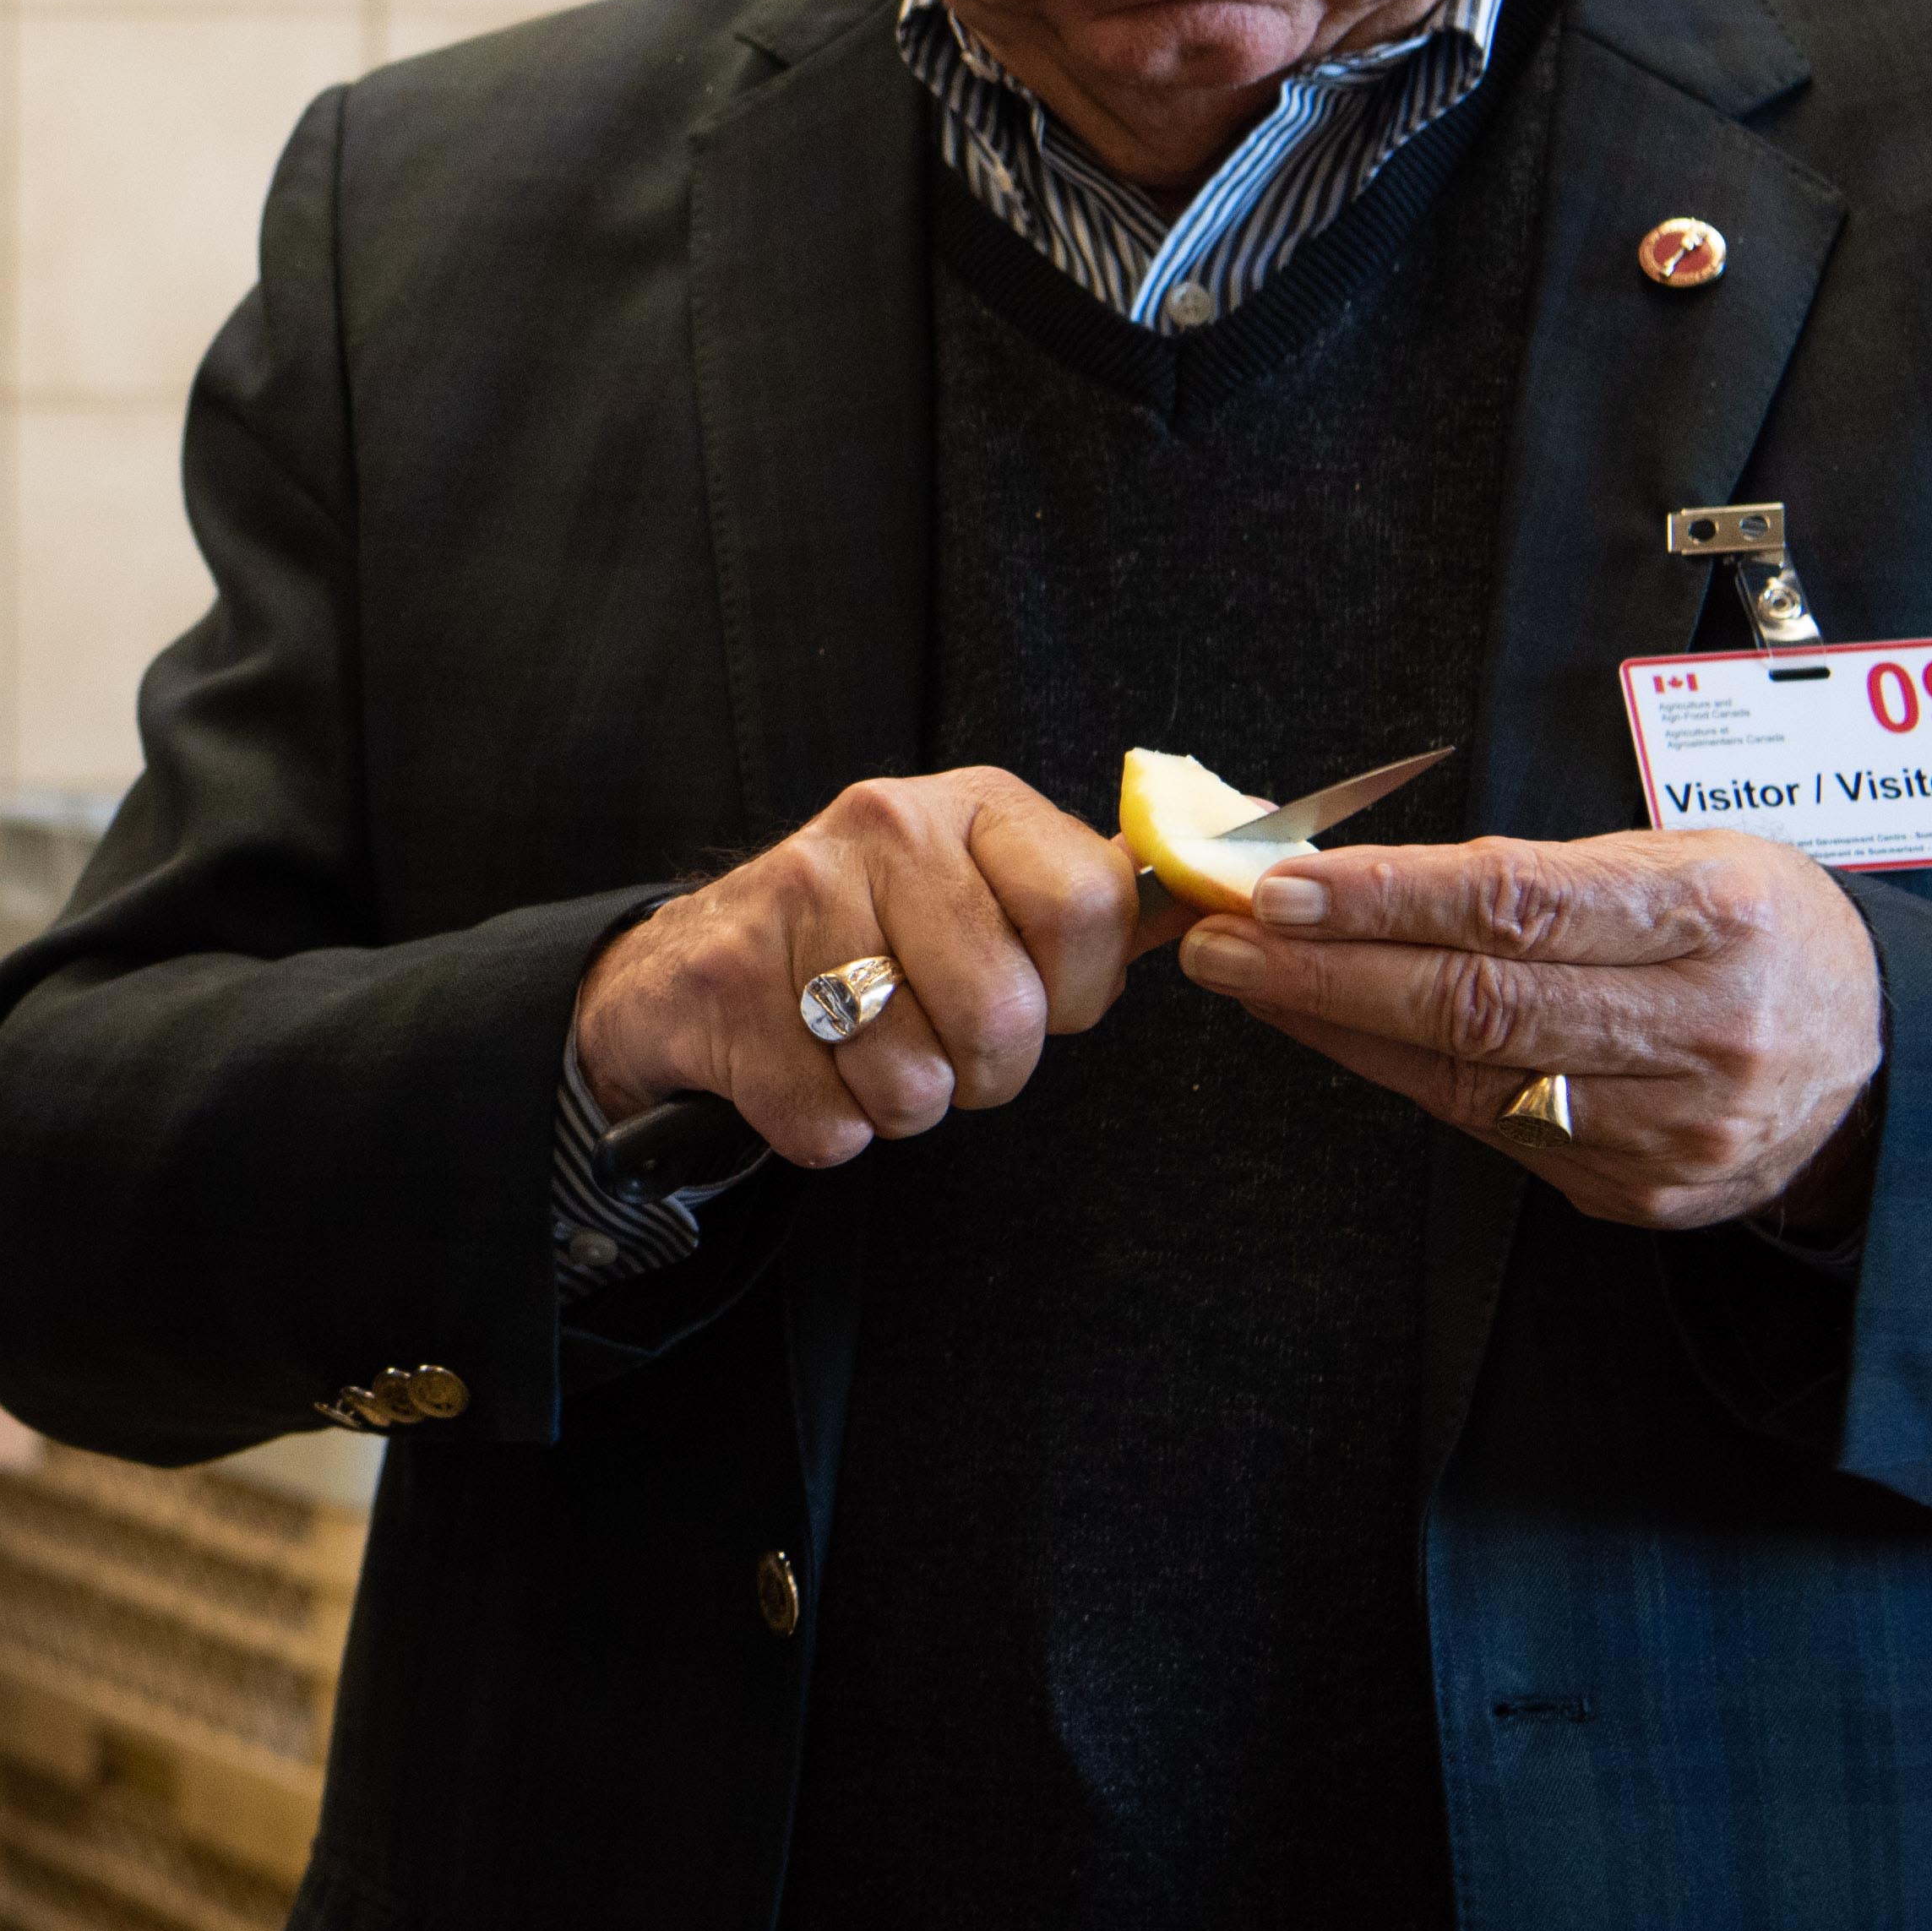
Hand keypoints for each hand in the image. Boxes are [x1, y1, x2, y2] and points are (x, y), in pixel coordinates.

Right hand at [567, 768, 1139, 1168]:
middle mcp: (880, 827)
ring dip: (907, 1104)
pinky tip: (809, 1070)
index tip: (1042, 999)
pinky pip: (833, 1124)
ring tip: (873, 1055)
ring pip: (916, 1082)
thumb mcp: (983, 886)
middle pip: (1006, 1014)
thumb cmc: (870, 934)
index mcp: (968, 803)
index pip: (1091, 906)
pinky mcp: (725, 986)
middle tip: (950, 1046)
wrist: (692, 966)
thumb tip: (1239, 883)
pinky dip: (832, 1127)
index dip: (1080, 991)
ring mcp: (792, 900)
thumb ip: (1090, 900)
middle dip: (991, 1071)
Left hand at [1176, 827, 1880, 1231]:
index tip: (1278, 884)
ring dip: (1336, 1025)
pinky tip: (1338, 1034)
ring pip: (1468, 1076)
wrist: (1879, 1059)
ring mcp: (1677, 1126)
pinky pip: (1491, 1129)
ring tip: (1248, 978)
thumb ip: (1532, 872)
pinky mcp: (1644, 1191)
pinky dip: (1400, 1076)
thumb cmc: (1756, 931)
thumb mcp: (1679, 857)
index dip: (1385, 896)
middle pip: (1477, 1002)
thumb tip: (1349, 878)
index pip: (1519, 903)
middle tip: (1219, 939)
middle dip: (1324, 969)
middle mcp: (1706, 1028)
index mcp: (1720, 916)